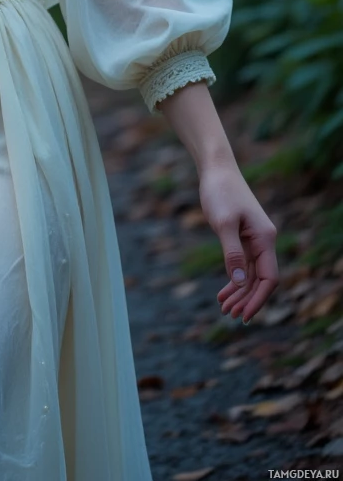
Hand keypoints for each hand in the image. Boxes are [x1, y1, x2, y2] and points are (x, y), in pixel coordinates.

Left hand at [199, 157, 278, 324]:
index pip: (269, 278)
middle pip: (260, 280)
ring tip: (224, 308)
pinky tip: (224, 291)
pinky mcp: (243, 236)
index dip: (258, 299)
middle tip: (228, 315)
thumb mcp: (223, 223)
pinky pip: (243, 264)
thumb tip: (240, 282)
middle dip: (246, 299)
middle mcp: (264, 241)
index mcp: (265, 238)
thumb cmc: (220, 192)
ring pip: (251, 274)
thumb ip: (232, 253)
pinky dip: (234, 279)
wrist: (216, 169)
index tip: (244, 315)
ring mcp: (254, 239)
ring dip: (239, 292)